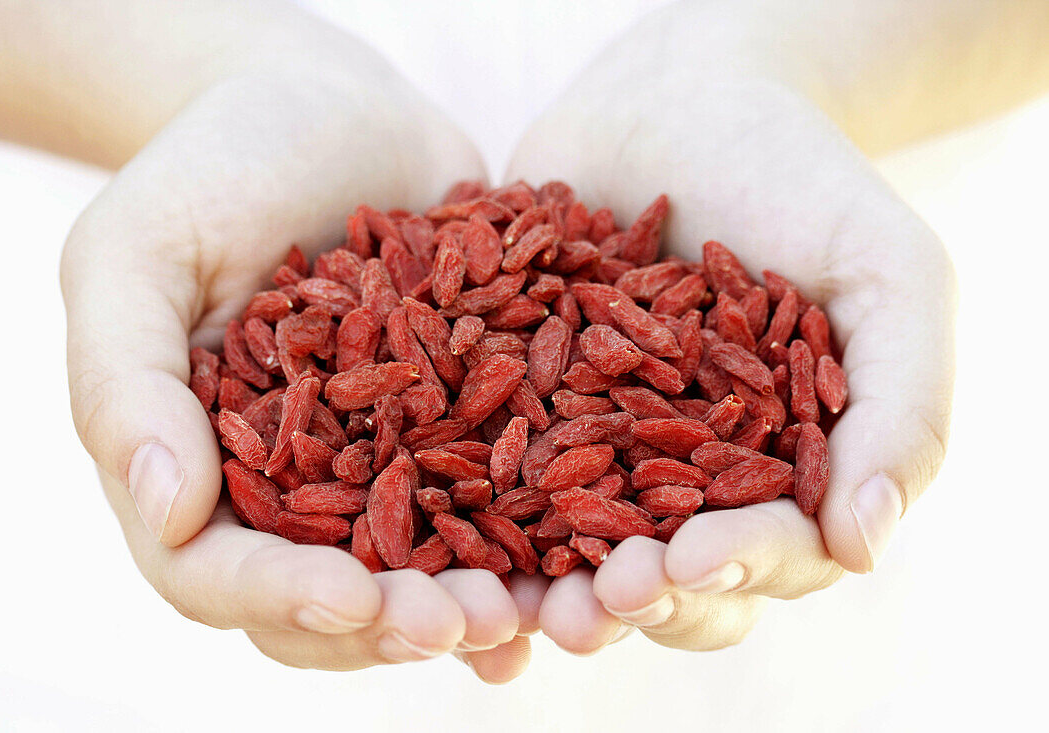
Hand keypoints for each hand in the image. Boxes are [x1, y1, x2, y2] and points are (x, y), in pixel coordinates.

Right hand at [60, 64, 539, 680]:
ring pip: (417, 574)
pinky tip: (582, 572)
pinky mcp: (457, 430)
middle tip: (467, 620)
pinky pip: (495, 507)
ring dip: (474, 607)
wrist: (329, 108)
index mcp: (194, 469)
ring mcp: (378, 467)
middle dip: (394, 622)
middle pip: (327, 600)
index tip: (355, 597)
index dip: (280, 596)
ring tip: (533, 612)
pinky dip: (534, 550)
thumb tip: (164, 511)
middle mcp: (287, 490)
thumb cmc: (212, 168)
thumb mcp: (135, 252)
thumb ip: (124, 380)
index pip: (213, 571)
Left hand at [505, 67, 955, 651]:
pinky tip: (428, 533)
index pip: (770, 550)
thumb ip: (899, 408)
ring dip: (544, 589)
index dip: (732, 567)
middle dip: (633, 599)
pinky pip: (484, 469)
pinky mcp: (515, 407)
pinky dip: (461, 508)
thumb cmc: (803, 179)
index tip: (687, 561)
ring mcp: (592, 448)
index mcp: (780, 471)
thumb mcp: (886, 277)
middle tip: (595, 602)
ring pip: (571, 550)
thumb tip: (865, 550)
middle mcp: (684, 479)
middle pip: (665, 577)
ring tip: (510, 605)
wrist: (679, 96)